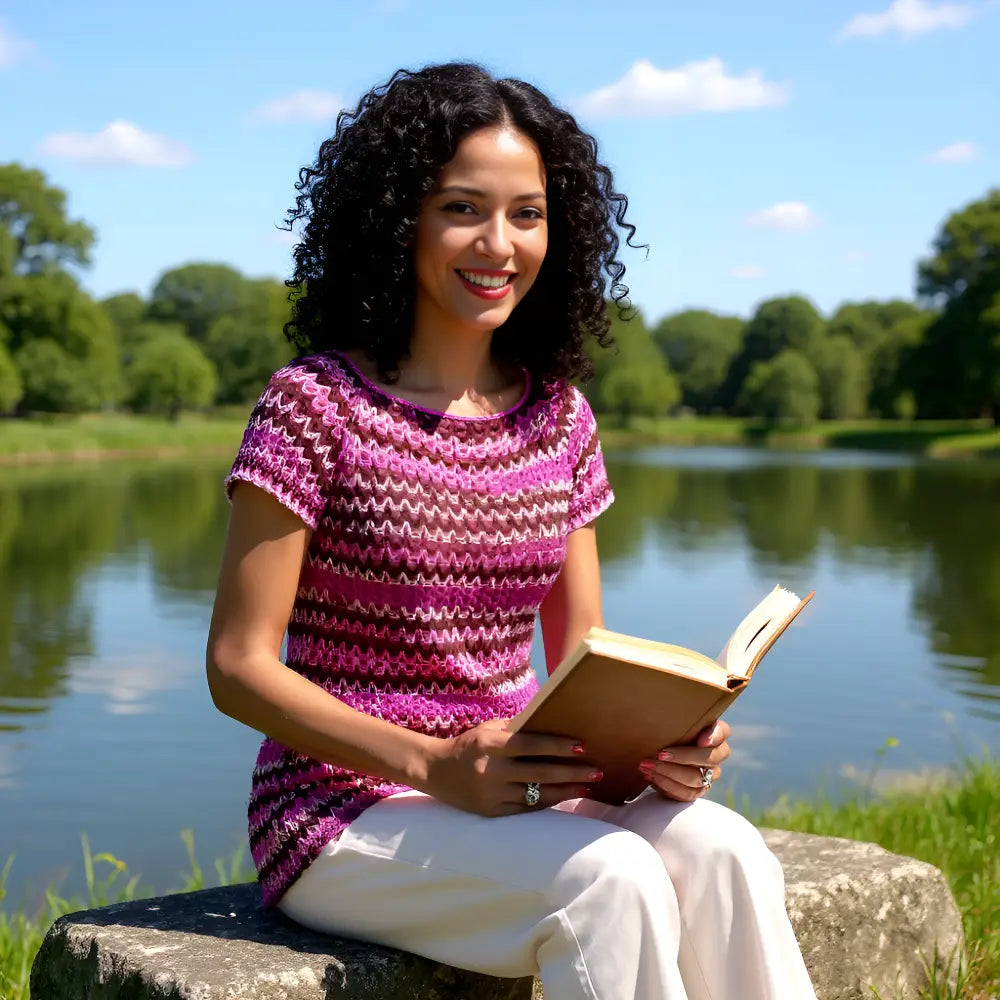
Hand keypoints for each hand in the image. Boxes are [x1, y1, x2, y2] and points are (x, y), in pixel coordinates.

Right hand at [421, 719, 601, 816]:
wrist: (434, 771)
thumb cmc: (468, 745)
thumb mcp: (488, 730)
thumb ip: (517, 729)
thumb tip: (551, 723)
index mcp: (490, 744)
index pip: (531, 745)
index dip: (558, 746)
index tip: (582, 747)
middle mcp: (491, 770)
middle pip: (540, 773)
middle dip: (571, 773)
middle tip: (597, 772)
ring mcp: (491, 794)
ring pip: (536, 794)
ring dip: (565, 791)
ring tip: (587, 787)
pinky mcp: (491, 812)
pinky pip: (525, 808)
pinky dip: (546, 802)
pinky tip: (563, 796)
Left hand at [639, 720, 730, 801]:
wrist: (660, 749)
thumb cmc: (667, 728)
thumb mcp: (671, 718)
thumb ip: (674, 713)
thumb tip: (660, 699)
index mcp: (715, 732)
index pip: (723, 731)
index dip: (714, 736)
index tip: (701, 740)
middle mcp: (717, 754)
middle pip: (709, 758)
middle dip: (682, 757)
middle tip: (660, 753)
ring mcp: (710, 774)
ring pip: (696, 778)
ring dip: (669, 773)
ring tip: (647, 766)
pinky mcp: (698, 790)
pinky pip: (687, 794)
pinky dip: (668, 786)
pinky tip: (651, 777)